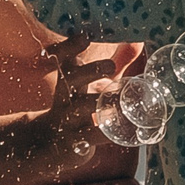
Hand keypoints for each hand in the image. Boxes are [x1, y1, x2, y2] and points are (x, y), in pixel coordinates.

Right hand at [39, 36, 125, 160]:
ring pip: (83, 108)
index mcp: (67, 85)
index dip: (70, 48)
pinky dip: (113, 133)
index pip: (65, 61)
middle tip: (111, 65)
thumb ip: (114, 66)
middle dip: (90, 70)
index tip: (84, 37)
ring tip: (124, 100)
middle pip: (71, 80)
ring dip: (104, 103)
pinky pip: (95, 137)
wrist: (47, 146)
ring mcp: (69, 122)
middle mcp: (65, 100)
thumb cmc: (75, 110)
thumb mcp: (90, 88)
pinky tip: (132, 129)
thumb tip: (136, 42)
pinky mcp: (77, 143)